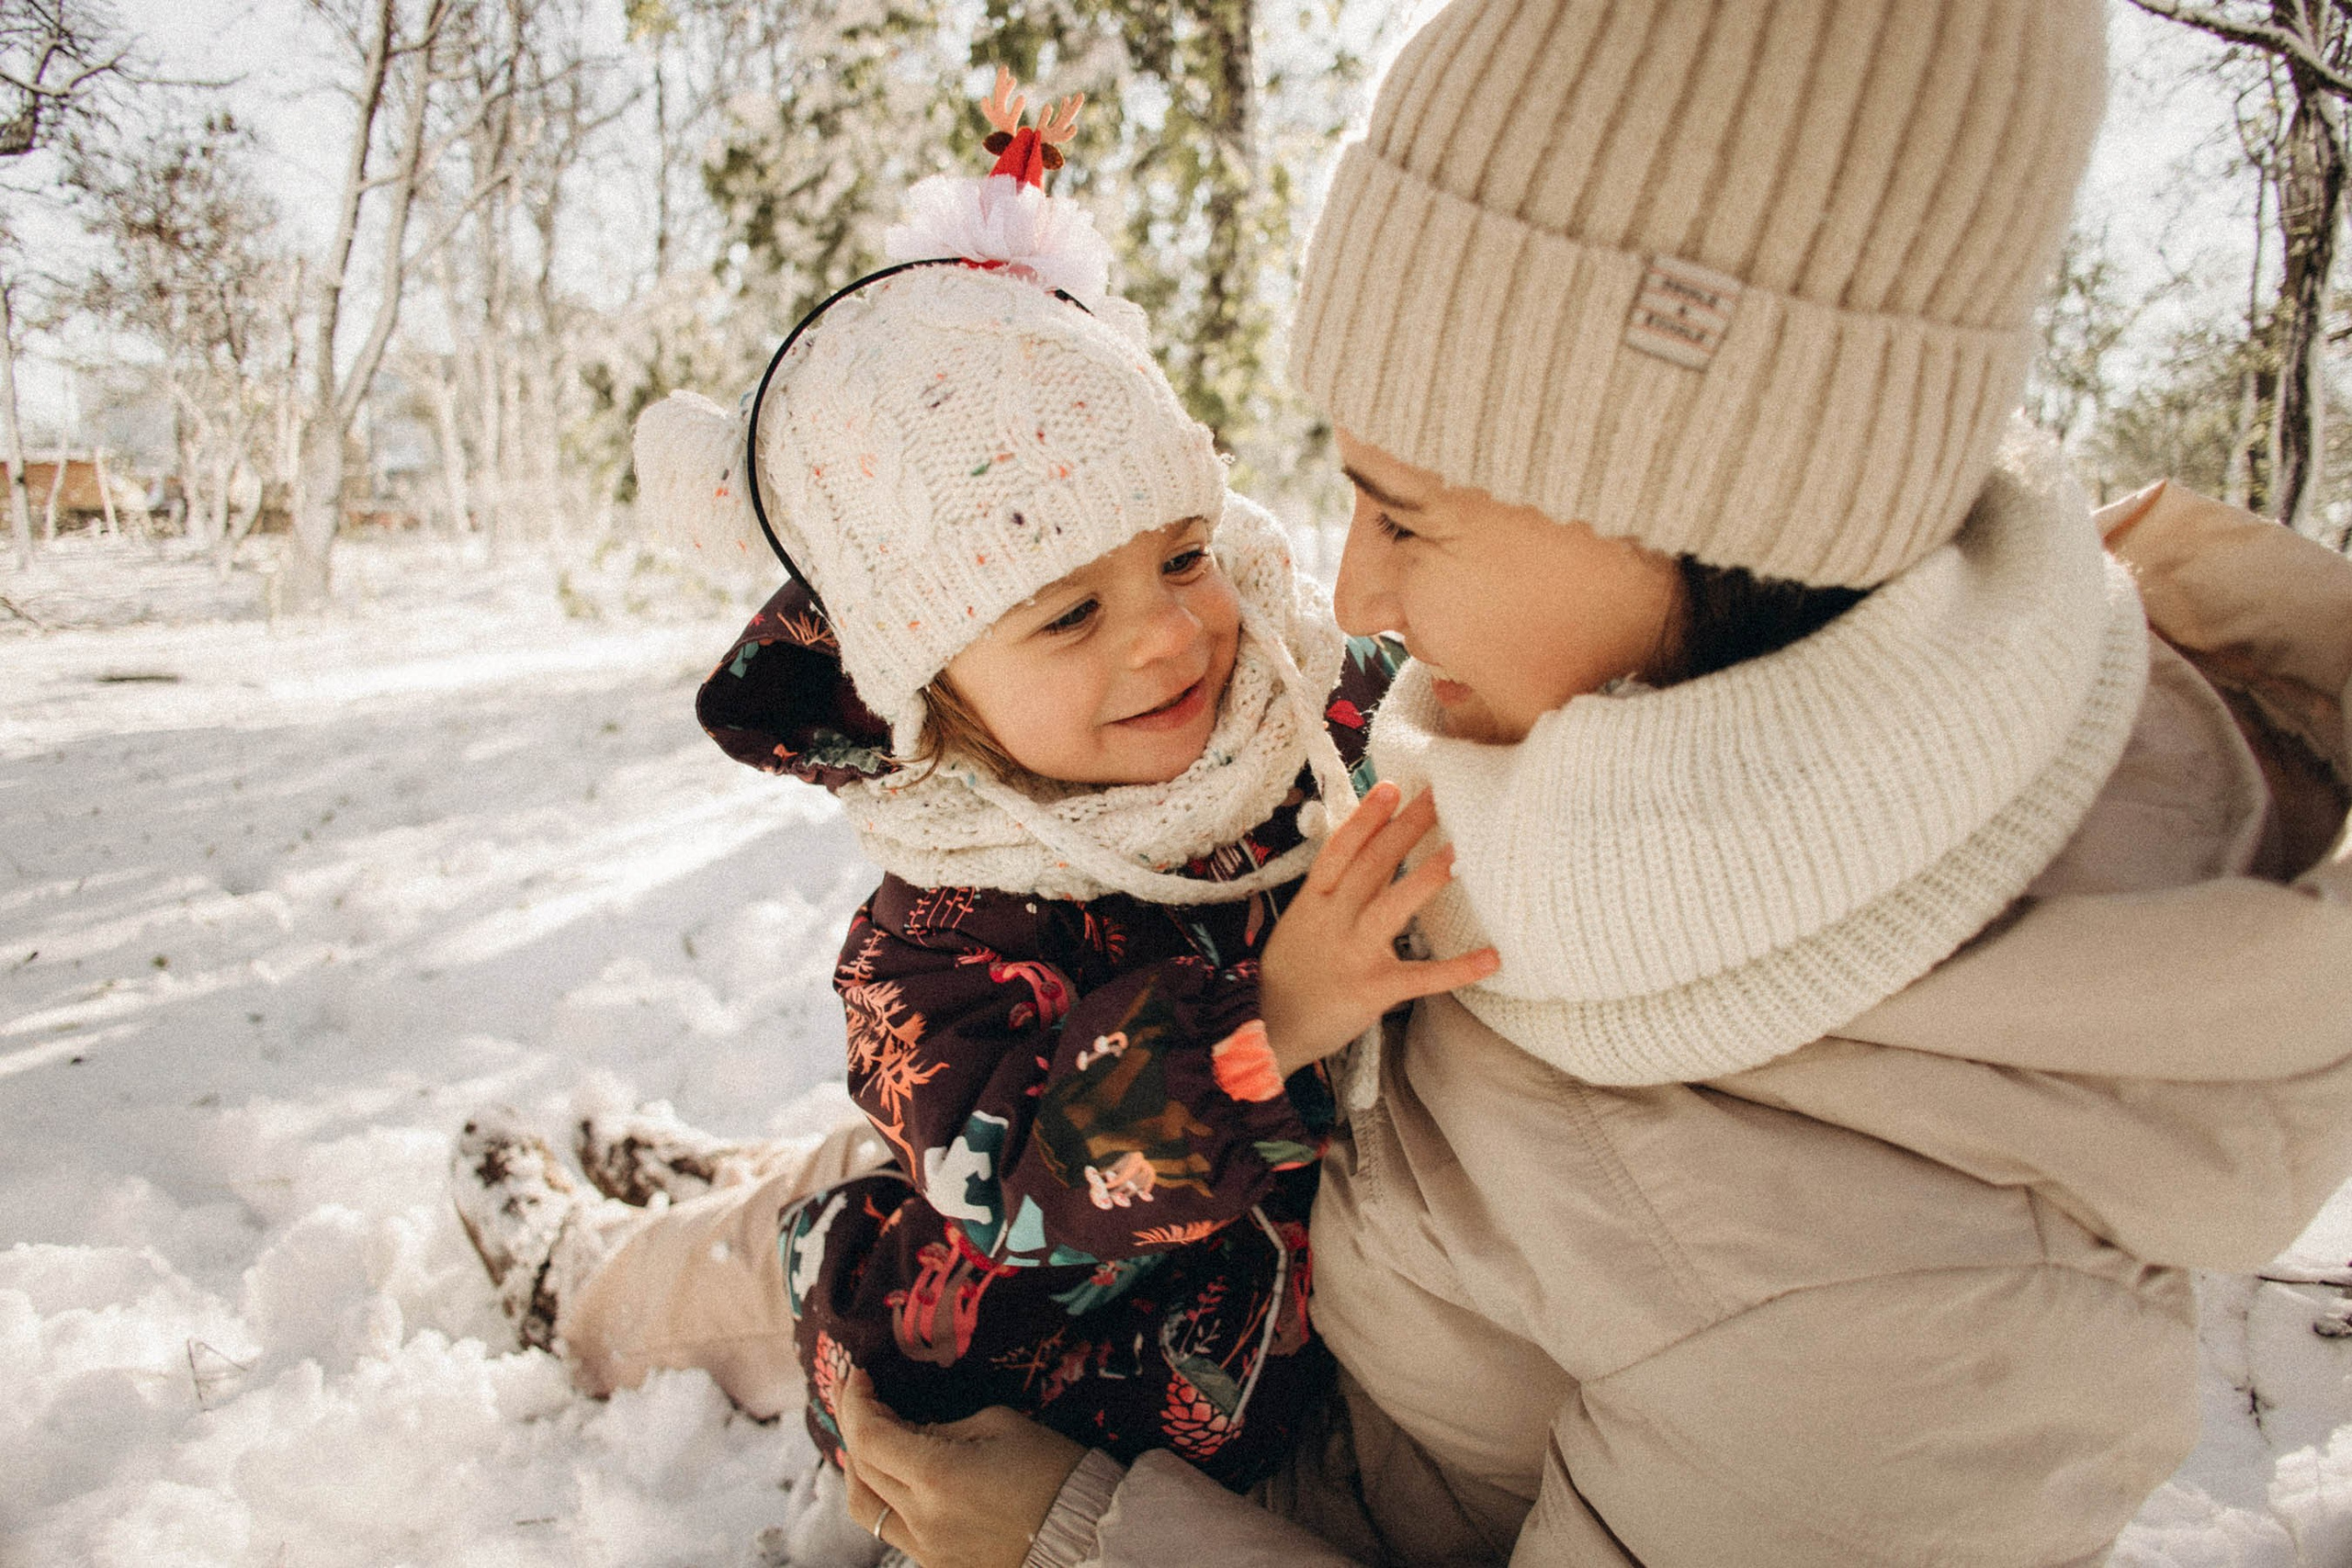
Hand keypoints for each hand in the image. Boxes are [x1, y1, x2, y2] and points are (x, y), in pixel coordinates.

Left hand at [839, 1366, 1086, 1567]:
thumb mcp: (997, 1425)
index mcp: (938, 1476)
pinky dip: (882, 1497)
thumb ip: (941, 1428)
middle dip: (853, 1424)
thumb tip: (906, 1429)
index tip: (859, 1376)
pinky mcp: (937, 1565)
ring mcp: (927, 1549)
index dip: (856, 1403)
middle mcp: (922, 1518)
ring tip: (865, 1437)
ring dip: (858, 1468)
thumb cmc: (1051, 1467)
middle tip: (858, 1395)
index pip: (869, 1436)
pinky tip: (891, 1475)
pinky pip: (892, 1529)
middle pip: (862, 1468)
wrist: (1085, 1530)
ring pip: (865, 1508)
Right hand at [1259, 782, 1498, 1076]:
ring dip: (1429, 876)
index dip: (1365, 818)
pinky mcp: (1372, 989)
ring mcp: (1352, 954)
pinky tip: (1492, 957)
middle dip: (1406, 829)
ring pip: (1393, 907)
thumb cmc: (1291, 972)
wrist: (1267, 1028)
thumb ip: (1335, 890)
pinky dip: (1457, 969)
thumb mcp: (1302, 922)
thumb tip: (1370, 849)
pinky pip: (1421, 976)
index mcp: (1314, 901)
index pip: (1340, 850)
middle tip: (1441, 796)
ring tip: (1463, 851)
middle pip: (1372, 866)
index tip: (1390, 788)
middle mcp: (1333, 921)